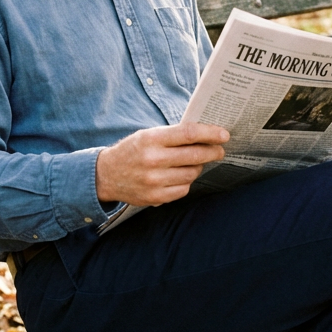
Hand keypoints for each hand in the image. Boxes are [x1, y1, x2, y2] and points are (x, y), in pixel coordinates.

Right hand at [96, 122, 228, 206]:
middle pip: (195, 156)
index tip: (224, 135)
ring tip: (194, 162)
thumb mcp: (148, 135)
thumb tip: (205, 134)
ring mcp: (154, 181)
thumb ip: (173, 135)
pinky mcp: (155, 197)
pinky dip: (186, 182)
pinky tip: (180, 176)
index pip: (188, 134)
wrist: (106, 175)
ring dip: (198, 168)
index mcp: (151, 139)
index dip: (210, 133)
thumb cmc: (133, 150)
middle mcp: (153, 160)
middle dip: (213, 152)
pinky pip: (183, 190)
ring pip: (191, 174)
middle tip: (220, 150)